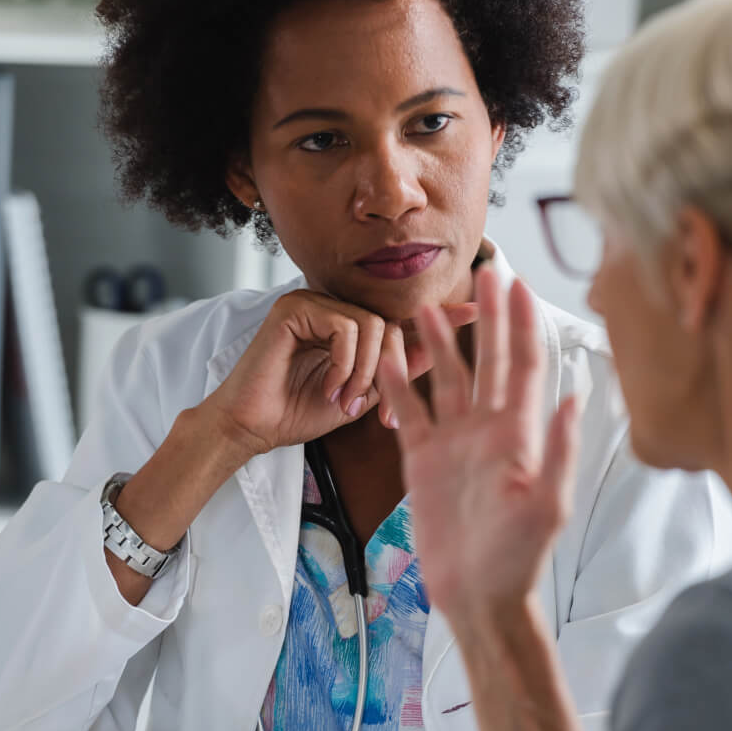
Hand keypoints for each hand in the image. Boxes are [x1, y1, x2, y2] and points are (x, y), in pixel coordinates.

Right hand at [210, 287, 477, 453]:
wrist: (252, 428)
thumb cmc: (298, 413)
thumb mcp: (362, 395)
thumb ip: (395, 370)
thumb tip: (439, 350)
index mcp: (350, 325)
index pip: (401, 315)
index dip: (441, 313)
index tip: (479, 311)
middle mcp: (333, 306)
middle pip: (392, 323)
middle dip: (394, 371)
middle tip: (381, 416)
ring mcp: (313, 302)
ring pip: (372, 324)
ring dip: (366, 373)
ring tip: (346, 403)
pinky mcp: (295, 306)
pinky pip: (345, 326)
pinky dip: (345, 363)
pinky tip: (330, 389)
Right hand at [378, 267, 579, 620]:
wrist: (479, 597)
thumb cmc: (518, 558)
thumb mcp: (547, 506)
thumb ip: (558, 450)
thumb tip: (575, 397)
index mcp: (518, 435)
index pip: (522, 365)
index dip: (520, 324)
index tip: (517, 284)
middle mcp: (487, 431)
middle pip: (487, 361)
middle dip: (486, 318)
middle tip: (483, 273)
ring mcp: (455, 444)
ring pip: (446, 380)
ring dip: (439, 345)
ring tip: (428, 309)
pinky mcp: (424, 462)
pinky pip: (410, 415)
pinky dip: (398, 387)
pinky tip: (388, 360)